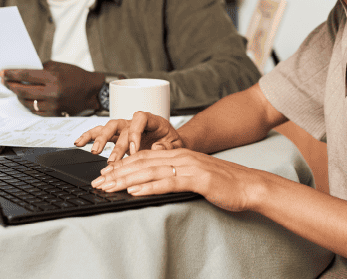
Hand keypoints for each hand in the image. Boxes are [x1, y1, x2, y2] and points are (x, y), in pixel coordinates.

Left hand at [0, 60, 102, 115]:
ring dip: (19, 96)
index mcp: (53, 77)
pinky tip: (27, 99)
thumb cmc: (77, 76)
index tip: (3, 73)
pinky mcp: (55, 113)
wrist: (92, 90)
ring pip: (28, 103)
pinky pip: (36, 111)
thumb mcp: (60, 66)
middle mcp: (52, 92)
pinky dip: (29, 105)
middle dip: (11, 86)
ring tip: (16, 90)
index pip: (26, 76)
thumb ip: (42, 68)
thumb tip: (25, 72)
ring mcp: (53, 104)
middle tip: (5, 82)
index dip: (12, 74)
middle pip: (23, 91)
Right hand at [74, 111, 184, 161]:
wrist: (170, 144)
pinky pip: (101, 132)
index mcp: (152, 120)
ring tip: (94, 151)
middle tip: (112, 159)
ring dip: (100, 138)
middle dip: (116, 143)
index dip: (135, 133)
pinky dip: (90, 136)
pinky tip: (80, 142)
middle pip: (122, 125)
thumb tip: (156, 148)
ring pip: (109, 127)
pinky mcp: (117, 136)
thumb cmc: (173, 143)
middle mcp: (136, 122)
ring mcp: (125, 128)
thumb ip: (167, 147)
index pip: (141, 119)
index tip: (134, 150)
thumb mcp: (176, 145)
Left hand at [91, 148, 265, 211]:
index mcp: (179, 155)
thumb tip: (154, 179)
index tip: (105, 175)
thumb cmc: (223, 182)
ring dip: (126, 179)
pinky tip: (134, 190)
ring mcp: (189, 166)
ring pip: (150, 171)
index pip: (144, 159)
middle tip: (97, 181)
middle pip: (142, 163)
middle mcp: (181, 156)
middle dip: (117, 172)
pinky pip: (168, 182)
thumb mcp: (195, 175)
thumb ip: (176, 174)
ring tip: (108, 186)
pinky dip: (148, 186)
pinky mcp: (197, 179)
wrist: (248, 184)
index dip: (122, 166)